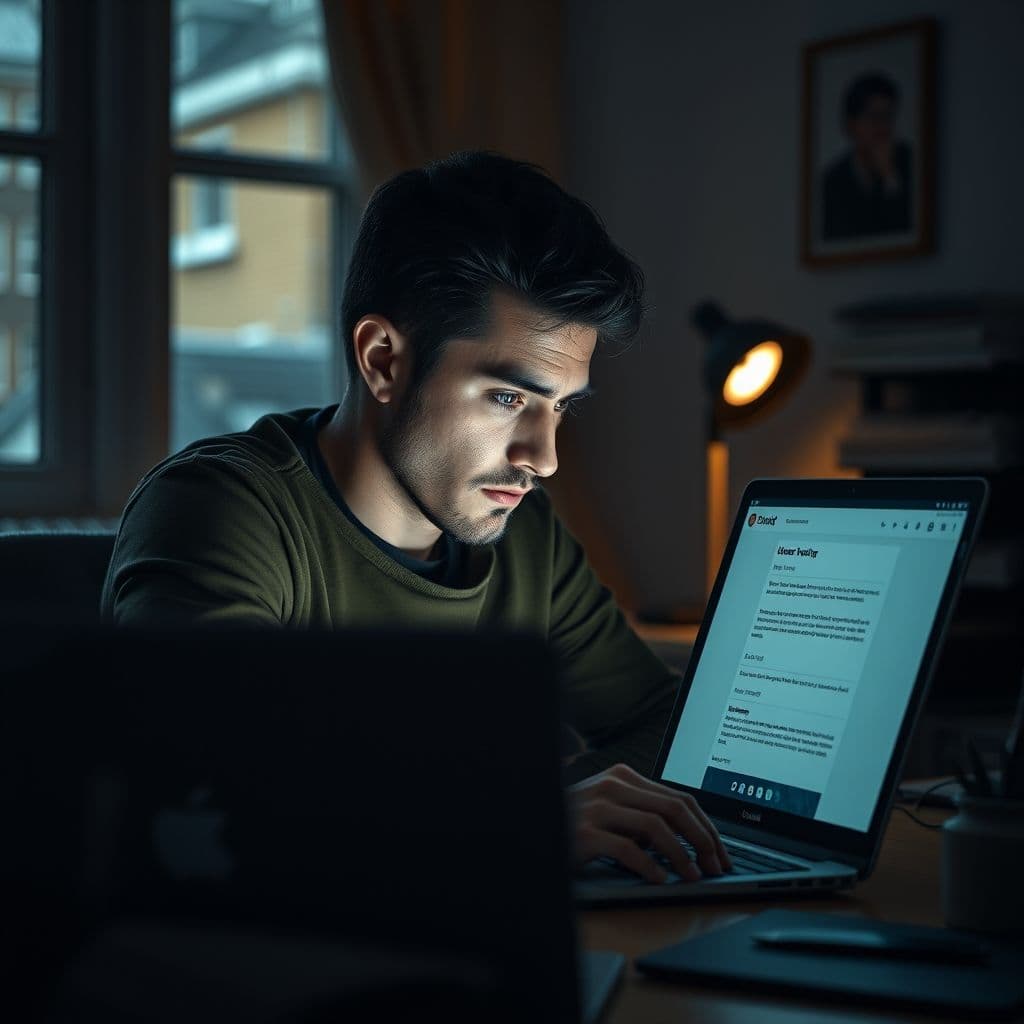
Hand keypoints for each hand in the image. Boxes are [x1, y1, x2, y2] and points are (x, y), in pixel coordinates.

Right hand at [569, 763, 731, 883]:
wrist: (536, 827)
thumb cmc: (575, 823)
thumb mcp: (610, 811)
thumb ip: (641, 815)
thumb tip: (687, 841)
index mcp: (623, 777)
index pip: (679, 797)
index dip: (706, 827)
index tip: (720, 853)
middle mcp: (613, 786)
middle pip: (674, 808)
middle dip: (702, 840)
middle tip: (716, 867)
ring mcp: (597, 807)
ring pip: (656, 826)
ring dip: (682, 855)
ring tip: (693, 876)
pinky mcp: (585, 833)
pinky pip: (627, 849)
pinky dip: (649, 866)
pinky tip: (660, 879)